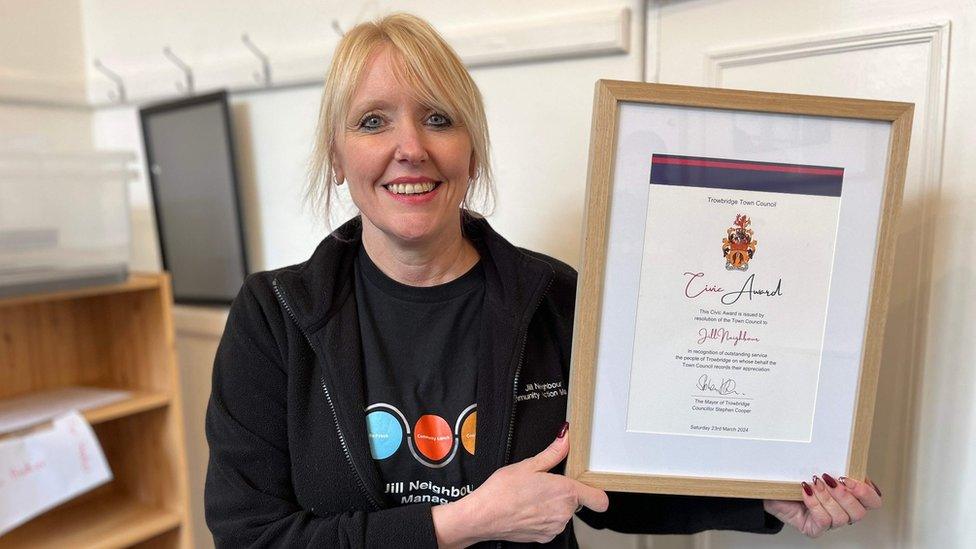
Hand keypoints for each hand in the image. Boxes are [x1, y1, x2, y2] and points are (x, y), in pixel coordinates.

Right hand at [432, 422, 608, 546]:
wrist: (483, 516)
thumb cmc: (502, 491)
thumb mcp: (529, 464)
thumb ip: (553, 452)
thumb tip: (565, 438)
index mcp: (565, 492)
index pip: (600, 499)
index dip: (594, 491)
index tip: (586, 484)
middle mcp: (564, 513)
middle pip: (577, 502)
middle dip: (564, 493)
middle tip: (545, 484)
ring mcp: (554, 527)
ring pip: (563, 513)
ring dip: (553, 505)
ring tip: (532, 496)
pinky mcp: (544, 537)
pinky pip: (552, 525)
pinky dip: (544, 517)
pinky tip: (528, 508)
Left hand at [763, 474, 882, 537]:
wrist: (772, 488)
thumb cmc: (796, 478)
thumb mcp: (818, 466)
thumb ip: (836, 463)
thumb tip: (847, 453)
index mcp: (851, 497)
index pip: (873, 501)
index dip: (865, 491)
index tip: (848, 477)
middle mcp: (843, 512)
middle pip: (860, 513)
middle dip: (845, 495)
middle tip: (829, 479)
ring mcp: (829, 523)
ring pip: (841, 517)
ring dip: (827, 497)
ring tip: (814, 482)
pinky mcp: (814, 529)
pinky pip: (822, 521)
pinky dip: (814, 504)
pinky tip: (806, 491)